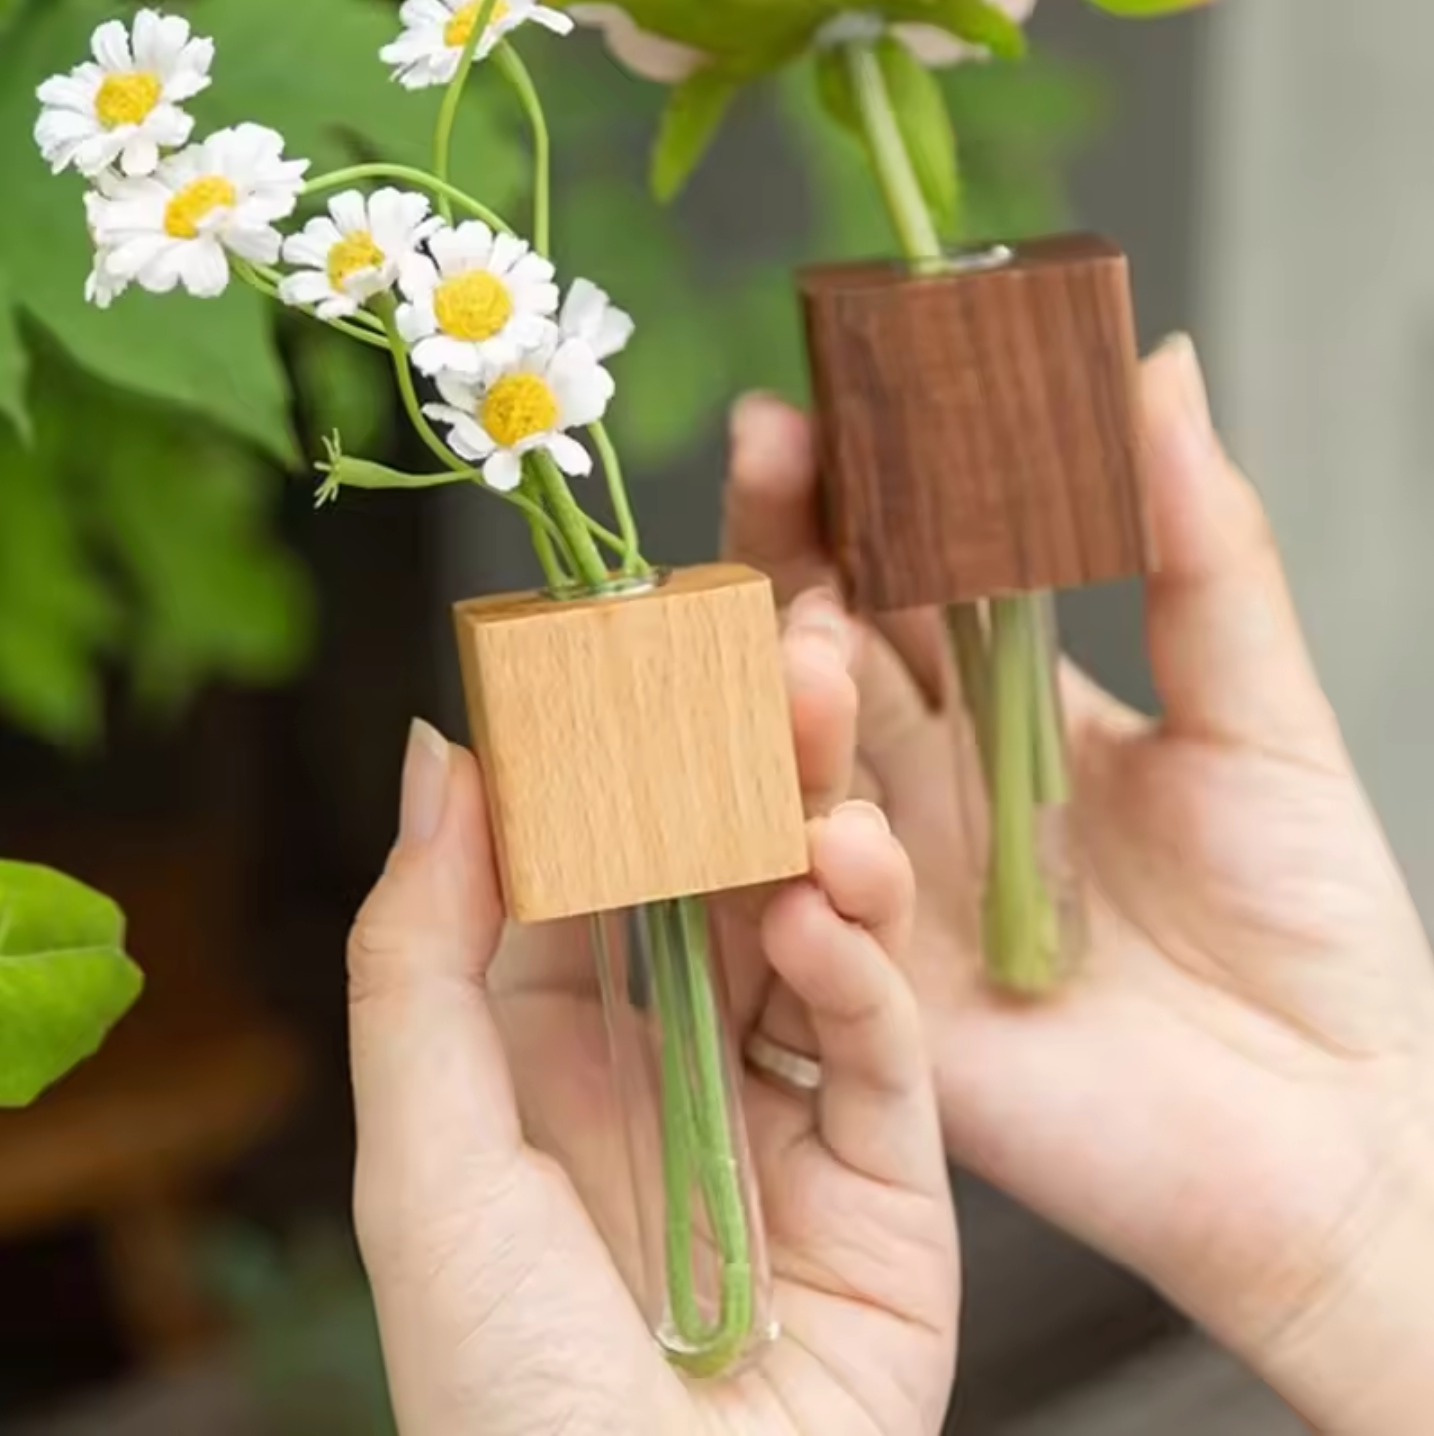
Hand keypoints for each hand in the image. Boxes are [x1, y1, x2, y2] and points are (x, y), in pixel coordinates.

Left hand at [346, 606, 957, 1435]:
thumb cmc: (505, 1390)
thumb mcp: (426, 1155)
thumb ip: (419, 948)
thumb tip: (434, 752)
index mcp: (550, 1041)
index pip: (591, 855)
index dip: (614, 751)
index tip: (643, 641)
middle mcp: (671, 1056)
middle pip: (715, 873)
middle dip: (744, 765)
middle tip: (777, 654)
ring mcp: (783, 1107)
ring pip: (813, 930)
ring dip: (817, 839)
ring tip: (816, 761)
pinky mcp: (887, 1170)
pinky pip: (878, 1045)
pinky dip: (859, 969)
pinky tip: (830, 916)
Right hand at [723, 337, 1433, 1433]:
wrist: (1330, 1128)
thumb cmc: (1308, 925)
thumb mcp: (1261, 715)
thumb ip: (1199, 551)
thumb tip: (1159, 366)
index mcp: (994, 707)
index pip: (889, 576)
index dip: (844, 493)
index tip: (809, 409)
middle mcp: (914, 787)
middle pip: (811, 660)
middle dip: (780, 568)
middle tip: (771, 480)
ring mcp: (883, 892)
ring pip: (787, 781)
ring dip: (779, 714)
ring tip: (809, 658)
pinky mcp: (875, 1002)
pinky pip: (806, 934)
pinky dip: (799, 884)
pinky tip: (811, 842)